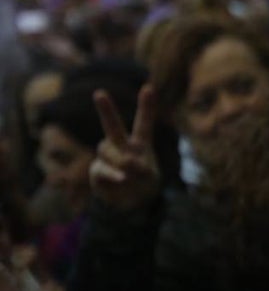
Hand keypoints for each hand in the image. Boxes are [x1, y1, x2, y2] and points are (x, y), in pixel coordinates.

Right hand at [89, 85, 159, 212]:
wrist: (132, 203)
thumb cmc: (144, 183)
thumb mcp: (150, 176)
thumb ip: (139, 167)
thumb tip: (124, 162)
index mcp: (140, 143)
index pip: (143, 123)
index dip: (146, 106)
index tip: (148, 88)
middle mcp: (122, 146)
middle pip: (113, 127)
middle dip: (105, 110)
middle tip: (99, 93)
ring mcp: (108, 158)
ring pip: (107, 150)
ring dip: (119, 161)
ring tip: (129, 174)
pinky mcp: (97, 171)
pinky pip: (102, 169)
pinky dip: (112, 174)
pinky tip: (120, 178)